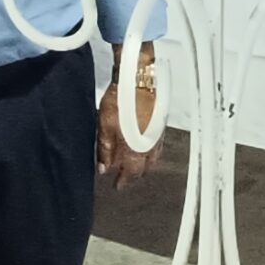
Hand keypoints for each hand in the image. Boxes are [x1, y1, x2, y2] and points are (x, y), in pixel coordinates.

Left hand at [97, 45, 161, 188]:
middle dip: (135, 173)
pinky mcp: (161, 124)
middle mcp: (150, 145)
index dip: (124, 181)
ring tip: (135, 163)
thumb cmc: (121, 99)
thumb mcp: (105, 126)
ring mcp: (158, 134)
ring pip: (153, 156)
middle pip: (145, 167)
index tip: (118, 186)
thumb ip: (105, 149)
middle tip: (126, 176)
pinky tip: (144, 146)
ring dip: (144, 163)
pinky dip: (150, 150)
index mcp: (136, 148)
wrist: (139, 78)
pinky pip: (157, 145)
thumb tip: (103, 168)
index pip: (132, 172)